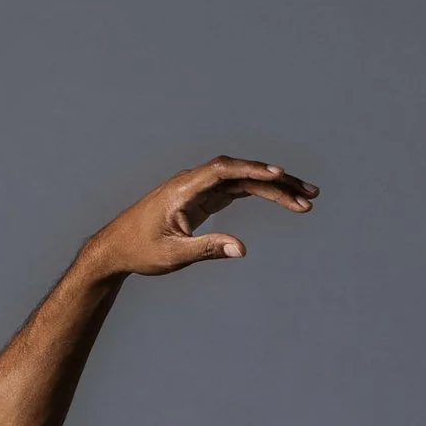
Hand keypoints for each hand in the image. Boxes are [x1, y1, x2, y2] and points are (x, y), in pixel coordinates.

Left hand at [82, 157, 315, 279]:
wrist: (116, 249)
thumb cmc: (139, 251)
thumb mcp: (173, 256)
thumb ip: (206, 249)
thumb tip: (241, 249)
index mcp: (183, 189)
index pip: (223, 171)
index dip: (253, 170)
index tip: (279, 174)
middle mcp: (193, 182)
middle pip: (242, 174)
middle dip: (277, 183)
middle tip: (309, 195)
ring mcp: (200, 188)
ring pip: (244, 182)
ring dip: (275, 189)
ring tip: (305, 200)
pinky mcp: (203, 198)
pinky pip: (237, 190)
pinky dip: (260, 194)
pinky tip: (284, 199)